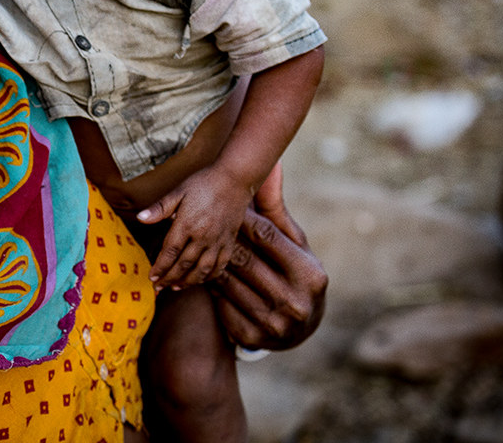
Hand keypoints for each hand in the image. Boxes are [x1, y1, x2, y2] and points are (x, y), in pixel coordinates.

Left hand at [138, 165, 251, 288]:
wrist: (235, 179)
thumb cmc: (203, 183)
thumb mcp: (178, 191)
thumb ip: (159, 208)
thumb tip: (140, 218)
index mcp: (187, 224)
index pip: (169, 252)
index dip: (160, 267)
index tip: (152, 277)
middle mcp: (203, 236)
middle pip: (184, 264)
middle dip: (169, 278)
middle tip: (158, 288)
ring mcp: (218, 241)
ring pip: (202, 269)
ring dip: (188, 281)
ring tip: (176, 287)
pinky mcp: (230, 242)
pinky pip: (220, 266)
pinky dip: (210, 276)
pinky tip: (201, 279)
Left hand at [209, 163, 327, 349]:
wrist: (302, 330)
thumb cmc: (296, 274)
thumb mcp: (295, 245)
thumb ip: (276, 209)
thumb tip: (270, 166)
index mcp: (310, 274)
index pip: (265, 236)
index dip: (240, 217)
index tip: (222, 204)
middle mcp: (295, 302)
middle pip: (243, 258)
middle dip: (218, 236)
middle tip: (198, 219)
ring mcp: (273, 324)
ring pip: (226, 279)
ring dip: (206, 259)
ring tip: (192, 241)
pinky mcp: (252, 338)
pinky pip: (220, 302)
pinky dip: (209, 284)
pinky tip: (199, 270)